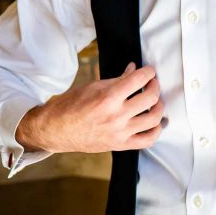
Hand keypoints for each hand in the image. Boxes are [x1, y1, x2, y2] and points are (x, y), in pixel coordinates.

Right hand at [16, 63, 164, 153]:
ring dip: (159, 107)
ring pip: (153, 119)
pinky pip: (147, 141)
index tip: (149, 71)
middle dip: (155, 87)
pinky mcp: (120, 145)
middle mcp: (116, 116)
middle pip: (150, 98)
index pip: (138, 80)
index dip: (148, 72)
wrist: (55, 130)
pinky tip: (155, 123)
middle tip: (152, 83)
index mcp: (108, 98)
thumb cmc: (71, 106)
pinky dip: (156, 131)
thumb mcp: (93, 86)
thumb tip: (134, 69)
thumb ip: (118, 79)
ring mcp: (119, 133)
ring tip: (155, 101)